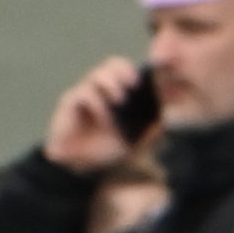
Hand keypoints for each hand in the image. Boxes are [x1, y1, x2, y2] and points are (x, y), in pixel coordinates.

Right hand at [44, 58, 142, 175]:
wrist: (88, 167)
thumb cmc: (112, 150)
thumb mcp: (139, 140)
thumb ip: (152, 128)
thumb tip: (164, 116)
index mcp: (119, 92)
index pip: (125, 69)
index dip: (136, 68)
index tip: (147, 74)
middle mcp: (101, 89)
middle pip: (111, 65)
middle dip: (123, 70)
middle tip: (133, 82)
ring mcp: (85, 94)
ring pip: (96, 76)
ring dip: (111, 84)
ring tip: (120, 100)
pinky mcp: (69, 103)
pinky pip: (83, 94)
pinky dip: (97, 103)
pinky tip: (105, 117)